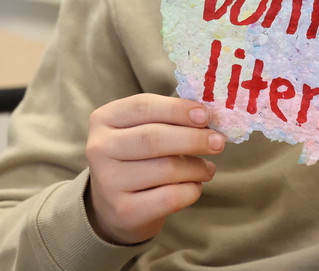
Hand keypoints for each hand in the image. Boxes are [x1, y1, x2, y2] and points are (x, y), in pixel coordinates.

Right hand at [84, 94, 224, 244]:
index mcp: (104, 119)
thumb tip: (207, 116)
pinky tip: (194, 187)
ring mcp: (108, 182)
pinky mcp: (124, 211)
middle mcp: (100, 148)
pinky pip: (169, 197)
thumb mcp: (142, 130)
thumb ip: (169, 119)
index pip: (144, 106)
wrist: (114, 207)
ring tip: (208, 169)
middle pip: (154, 138)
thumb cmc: (137, 158)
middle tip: (218, 142)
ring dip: (197, 168)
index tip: (206, 115)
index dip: (178, 109)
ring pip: (166, 169)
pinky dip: (191, 190)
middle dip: (193, 139)